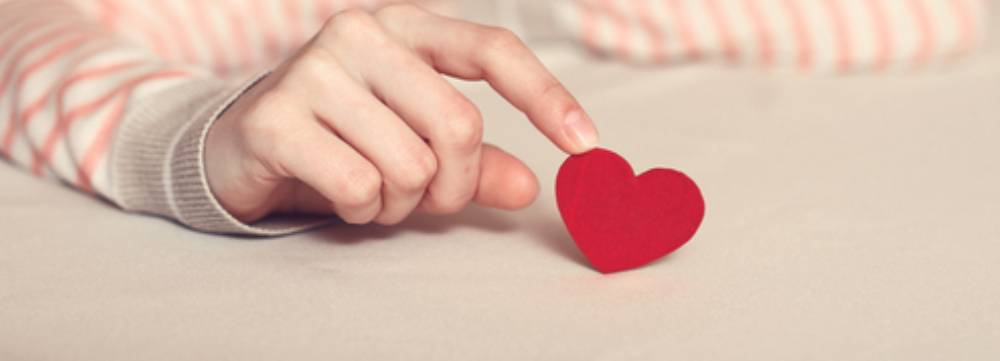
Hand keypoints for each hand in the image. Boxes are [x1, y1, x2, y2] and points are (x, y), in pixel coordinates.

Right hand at [205, 4, 598, 224]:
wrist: (239, 143)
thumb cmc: (340, 137)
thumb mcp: (414, 142)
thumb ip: (474, 162)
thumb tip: (531, 186)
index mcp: (405, 27)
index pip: (492, 49)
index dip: (546, 96)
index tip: (585, 144)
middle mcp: (362, 34)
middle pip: (457, 126)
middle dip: (452, 185)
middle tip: (426, 198)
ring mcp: (315, 71)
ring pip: (409, 166)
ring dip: (401, 203)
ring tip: (372, 191)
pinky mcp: (277, 118)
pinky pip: (360, 187)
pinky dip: (361, 211)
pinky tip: (339, 195)